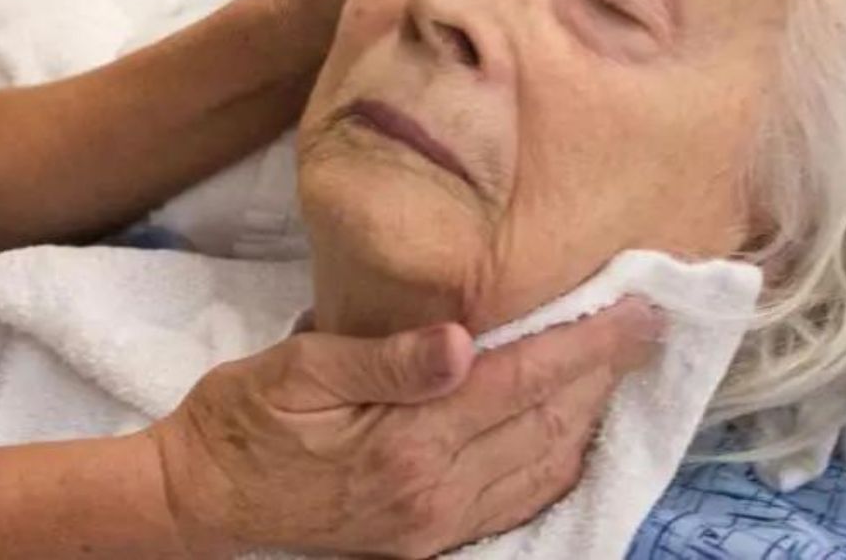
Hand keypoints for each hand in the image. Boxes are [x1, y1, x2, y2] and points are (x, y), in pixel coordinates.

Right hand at [146, 298, 662, 558]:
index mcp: (407, 442)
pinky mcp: (424, 541)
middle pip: (546, 427)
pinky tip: (566, 435)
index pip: (520, 381)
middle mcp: (433, 492)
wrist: (198, 501)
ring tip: (616, 370)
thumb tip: (457, 341)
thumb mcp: (296, 371)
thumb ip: (382, 358)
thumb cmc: (239, 420)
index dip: (587, 344)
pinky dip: (554, 465)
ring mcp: (432, 525)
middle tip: (646, 327)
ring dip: (586, 419)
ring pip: (541, 470)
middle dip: (602, 375)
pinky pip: (513, 504)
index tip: (639, 308)